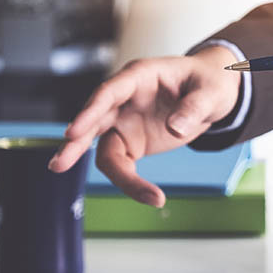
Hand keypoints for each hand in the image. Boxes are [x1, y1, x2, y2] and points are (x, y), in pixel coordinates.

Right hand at [48, 46, 240, 206]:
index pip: (109, 92)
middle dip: (76, 143)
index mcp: (140, 76)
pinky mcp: (132, 142)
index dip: (90, 111)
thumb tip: (176, 127)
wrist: (213, 95)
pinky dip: (131, 182)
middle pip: (94, 121)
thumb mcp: (212, 91)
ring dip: (112, 176)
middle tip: (58, 165)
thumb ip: (194, 107)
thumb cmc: (209, 83)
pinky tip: (149, 197)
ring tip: (138, 195)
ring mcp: (125, 121)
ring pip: (104, 148)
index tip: (74, 131)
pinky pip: (122, 164)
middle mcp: (125, 99)